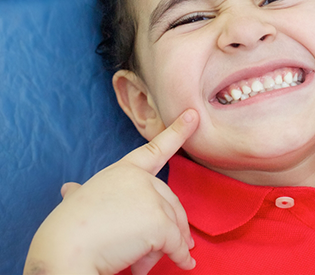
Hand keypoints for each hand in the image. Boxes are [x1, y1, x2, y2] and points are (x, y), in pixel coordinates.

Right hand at [24, 109, 198, 274]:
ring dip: (167, 247)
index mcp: (123, 171)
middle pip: (170, 200)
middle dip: (173, 224)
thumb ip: (81, 193)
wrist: (63, 252)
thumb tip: (70, 189)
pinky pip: (176, 243)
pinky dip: (180, 257)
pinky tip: (183, 264)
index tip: (192, 115)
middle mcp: (140, 179)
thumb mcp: (77, 203)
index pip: (155, 149)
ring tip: (146, 264)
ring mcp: (150, 198)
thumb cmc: (67, 230)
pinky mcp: (157, 221)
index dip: (177, 131)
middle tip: (176, 245)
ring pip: (173, 224)